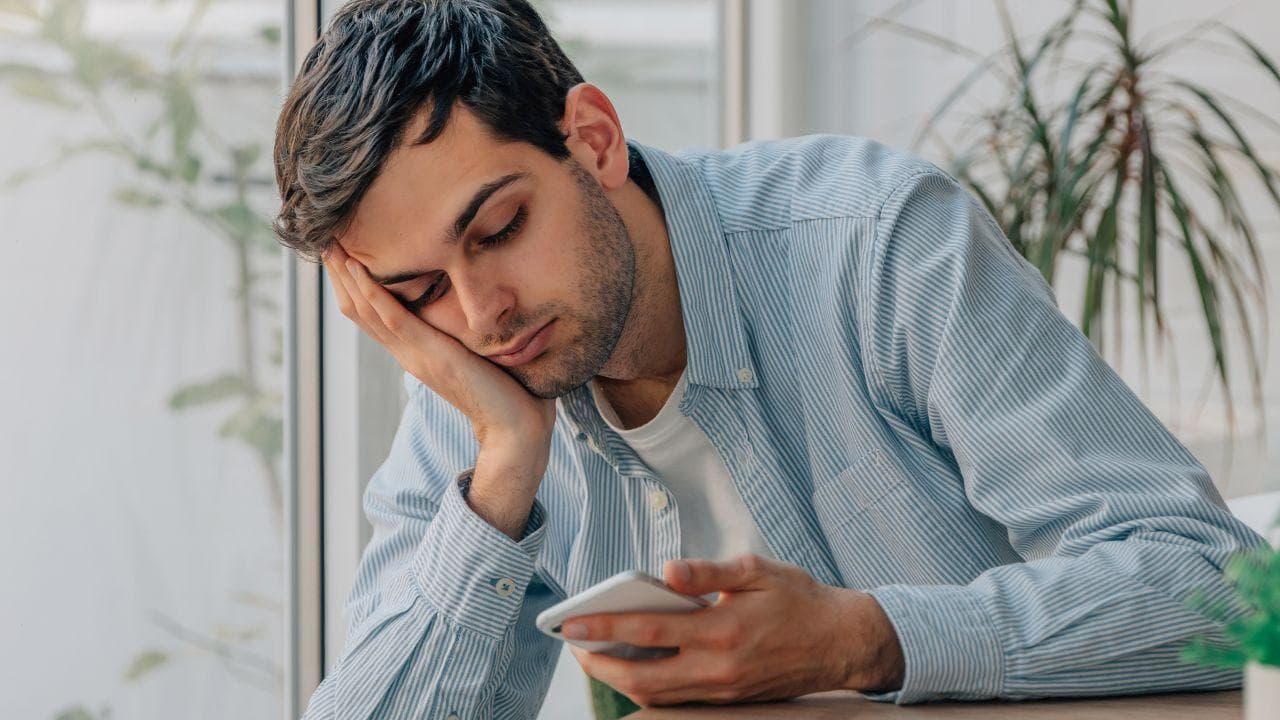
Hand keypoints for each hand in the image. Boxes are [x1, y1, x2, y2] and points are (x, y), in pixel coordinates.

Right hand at [322, 244, 555, 448]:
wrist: (516, 429)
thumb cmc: (508, 392)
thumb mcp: (478, 354)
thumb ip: (467, 334)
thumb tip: (480, 305)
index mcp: (415, 353)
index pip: (372, 315)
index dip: (354, 286)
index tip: (343, 253)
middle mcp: (408, 353)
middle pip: (360, 310)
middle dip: (341, 275)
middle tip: (324, 239)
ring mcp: (415, 355)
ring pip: (367, 310)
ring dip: (346, 276)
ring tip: (331, 244)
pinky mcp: (431, 354)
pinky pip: (392, 318)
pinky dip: (372, 291)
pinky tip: (357, 267)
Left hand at [564, 555, 904, 706]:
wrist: (842, 642)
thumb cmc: (799, 599)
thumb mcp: (757, 570)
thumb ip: (708, 572)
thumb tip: (668, 569)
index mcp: (722, 629)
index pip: (648, 629)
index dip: (604, 626)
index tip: (572, 622)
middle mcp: (718, 667)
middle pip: (642, 677)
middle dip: (599, 664)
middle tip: (574, 646)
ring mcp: (722, 690)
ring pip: (656, 696)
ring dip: (619, 680)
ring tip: (595, 655)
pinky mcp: (728, 701)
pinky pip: (677, 700)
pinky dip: (648, 688)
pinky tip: (634, 666)